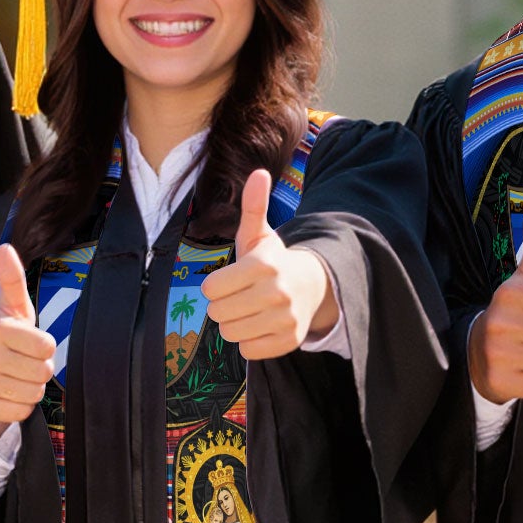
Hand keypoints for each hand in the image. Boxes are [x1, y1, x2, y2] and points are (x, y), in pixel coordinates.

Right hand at [0, 242, 56, 443]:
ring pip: (34, 393)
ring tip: (16, 378)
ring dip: (32, 388)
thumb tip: (5, 247)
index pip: (46, 345)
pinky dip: (21, 406)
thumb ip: (12, 280)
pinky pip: (22, 411)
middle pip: (43, 371)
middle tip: (24, 363)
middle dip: (40, 370)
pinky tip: (8, 395)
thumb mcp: (13, 309)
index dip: (45, 347)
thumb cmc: (6, 339)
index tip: (30, 342)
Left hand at [200, 169, 335, 359]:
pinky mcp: (289, 341)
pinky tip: (259, 325)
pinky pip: (248, 350)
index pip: (211, 289)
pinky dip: (249, 341)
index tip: (229, 281)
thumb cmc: (273, 261)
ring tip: (248, 311)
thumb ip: (254, 206)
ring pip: (231, 334)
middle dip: (222, 306)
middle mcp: (277, 293)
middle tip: (238, 297)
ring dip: (234, 324)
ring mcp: (285, 319)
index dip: (214, 286)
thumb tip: (259, 172)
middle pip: (218, 313)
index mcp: (264, 266)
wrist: (311, 287)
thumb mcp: (260, 234)